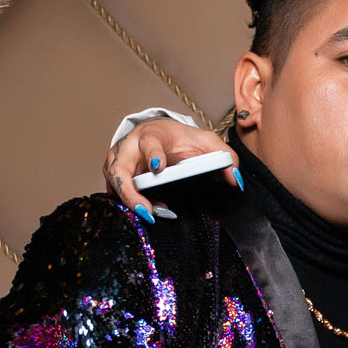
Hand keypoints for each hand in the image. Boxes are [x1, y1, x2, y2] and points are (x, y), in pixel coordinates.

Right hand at [103, 120, 238, 217]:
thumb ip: (224, 157)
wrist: (161, 135)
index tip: (159, 166)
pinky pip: (116, 194)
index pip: (148, 142)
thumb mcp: (206, 142)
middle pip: (118, 170)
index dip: (152, 154)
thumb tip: (235, 179)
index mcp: (151, 135)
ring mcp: (118, 162)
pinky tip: (151, 209)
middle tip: (146, 211)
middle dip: (129, 193)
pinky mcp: (115, 176)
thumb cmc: (180, 139)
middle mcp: (129, 147)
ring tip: (152, 213)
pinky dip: (131, 204)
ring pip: (113, 184)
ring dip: (130, 202)